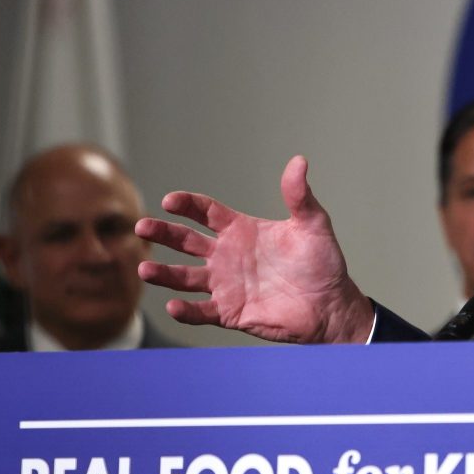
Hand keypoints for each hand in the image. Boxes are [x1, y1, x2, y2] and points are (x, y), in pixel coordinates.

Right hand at [136, 156, 373, 343]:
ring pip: (184, 277)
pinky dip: (186, 311)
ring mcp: (226, 285)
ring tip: (145, 268)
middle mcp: (227, 256)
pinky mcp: (230, 312)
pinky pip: (201, 312)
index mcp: (242, 230)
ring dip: (164, 273)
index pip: (206, 212)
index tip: (170, 201)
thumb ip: (300, 196)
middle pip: (186, 241)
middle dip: (163, 233)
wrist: (331, 305)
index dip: (187, 205)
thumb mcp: (313, 225)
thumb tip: (299, 161)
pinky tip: (173, 305)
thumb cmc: (323, 263)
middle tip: (142, 227)